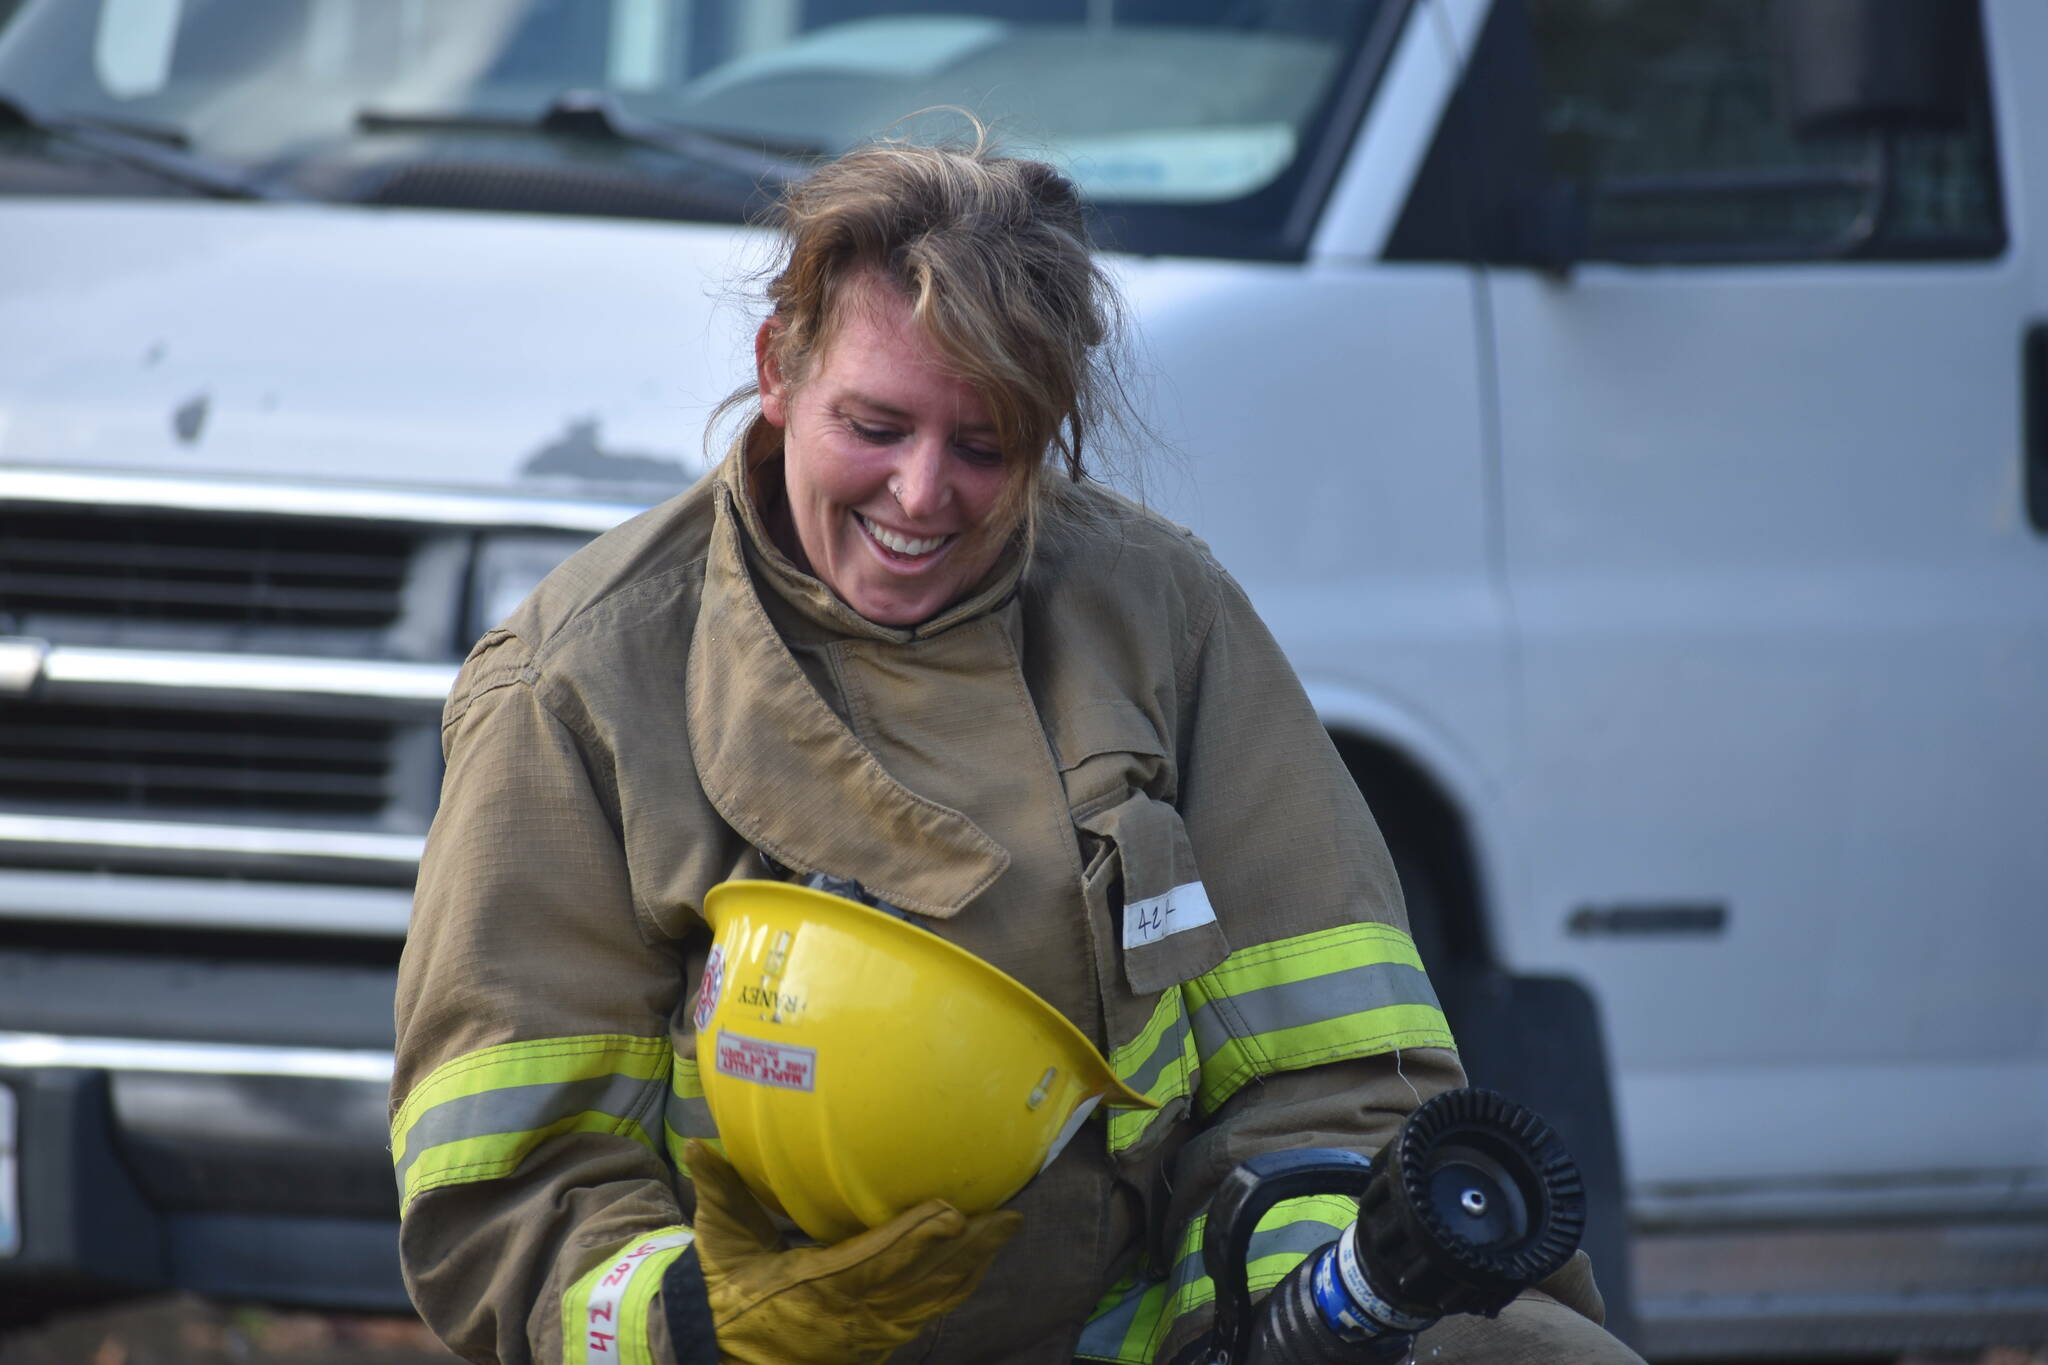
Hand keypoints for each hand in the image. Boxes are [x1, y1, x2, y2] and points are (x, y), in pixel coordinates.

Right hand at [686, 1140, 1021, 1364]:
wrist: (714, 1346)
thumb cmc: (720, 1284)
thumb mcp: (717, 1237)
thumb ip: (717, 1188)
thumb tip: (699, 1143)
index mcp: (808, 1287)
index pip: (871, 1262)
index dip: (914, 1238)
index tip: (951, 1211)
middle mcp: (844, 1318)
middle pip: (918, 1283)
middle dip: (966, 1250)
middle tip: (1008, 1216)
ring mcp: (861, 1337)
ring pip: (928, 1303)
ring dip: (969, 1268)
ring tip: (1004, 1232)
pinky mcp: (870, 1345)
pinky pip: (921, 1317)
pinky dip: (952, 1291)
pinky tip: (975, 1266)